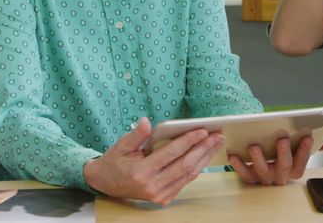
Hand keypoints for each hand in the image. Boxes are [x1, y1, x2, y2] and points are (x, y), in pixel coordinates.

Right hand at [83, 117, 224, 204]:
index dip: (188, 141)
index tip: (202, 130)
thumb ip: (137, 135)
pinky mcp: (163, 199)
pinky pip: (184, 181)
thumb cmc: (115, 161)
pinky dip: (196, 168)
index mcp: (141, 172)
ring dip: (204, 158)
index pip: (171, 154)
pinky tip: (204, 156)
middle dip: (203, 149)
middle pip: (185, 165)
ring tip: (215, 143)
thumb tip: (147, 122)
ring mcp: (158, 195)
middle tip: (217, 135)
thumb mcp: (121, 145)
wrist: (105, 184)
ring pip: (188, 175)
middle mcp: (151, 186)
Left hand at [227, 136, 322, 185]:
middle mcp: (279, 176)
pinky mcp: (249, 177)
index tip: (308, 136)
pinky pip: (244, 175)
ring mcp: (264, 178)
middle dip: (283, 153)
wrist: (261, 155)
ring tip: (254, 145)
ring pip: (262, 172)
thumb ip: (316, 144)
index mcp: (293, 169)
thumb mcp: (298, 146)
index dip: (305, 151)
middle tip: (282, 139)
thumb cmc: (281, 149)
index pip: (301, 163)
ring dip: (258, 159)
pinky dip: (238, 165)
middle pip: (283, 168)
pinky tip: (234, 154)